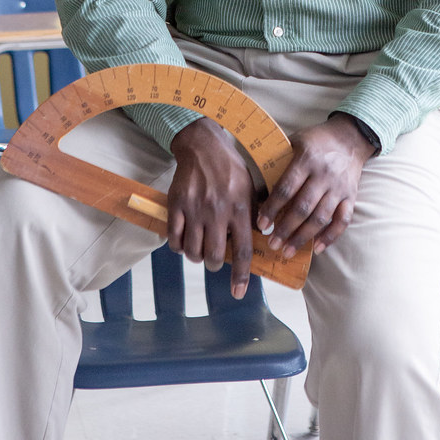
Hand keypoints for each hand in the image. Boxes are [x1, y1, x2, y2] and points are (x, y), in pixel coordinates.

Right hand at [168, 118, 254, 298]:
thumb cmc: (230, 168)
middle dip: (214, 265)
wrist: (202, 146)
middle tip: (214, 258)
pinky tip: (183, 240)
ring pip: (193, 252)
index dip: (241, 275)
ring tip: (199, 247)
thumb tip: (265, 239)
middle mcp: (218, 212)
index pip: (243, 250)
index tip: (238, 293)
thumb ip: (256, 213)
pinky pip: (174, 239)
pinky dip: (178, 246)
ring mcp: (195, 209)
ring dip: (196, 256)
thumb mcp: (251, 187)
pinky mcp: (177, 205)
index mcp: (240, 208)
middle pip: (214, 256)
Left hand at [256, 113, 375, 259]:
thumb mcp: (294, 142)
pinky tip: (317, 248)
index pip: (286, 188)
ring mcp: (339, 187)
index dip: (272, 208)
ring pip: (320, 217)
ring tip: (287, 251)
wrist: (350, 137)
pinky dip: (330, 236)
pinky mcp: (351, 195)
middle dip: (285, 229)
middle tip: (272, 244)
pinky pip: (343, 220)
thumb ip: (279, 162)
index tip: (261, 224)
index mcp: (306, 159)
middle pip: (303, 207)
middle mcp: (323, 174)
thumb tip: (257, 188)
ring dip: (303, 237)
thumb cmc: (315, 141)